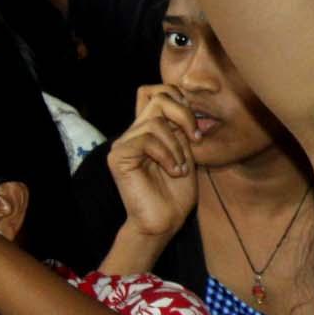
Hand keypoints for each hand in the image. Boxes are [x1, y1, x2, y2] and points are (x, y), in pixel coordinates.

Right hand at [106, 88, 198, 240]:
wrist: (164, 222)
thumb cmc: (176, 193)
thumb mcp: (186, 152)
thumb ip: (180, 128)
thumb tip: (183, 102)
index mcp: (149, 129)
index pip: (156, 92)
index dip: (179, 100)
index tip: (195, 128)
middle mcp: (134, 132)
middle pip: (157, 97)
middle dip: (184, 115)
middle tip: (195, 139)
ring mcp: (123, 143)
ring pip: (155, 122)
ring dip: (176, 146)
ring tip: (180, 167)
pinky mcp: (118, 156)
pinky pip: (146, 140)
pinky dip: (166, 154)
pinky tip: (173, 171)